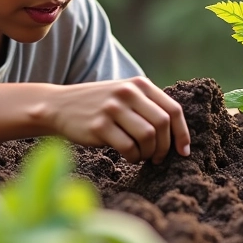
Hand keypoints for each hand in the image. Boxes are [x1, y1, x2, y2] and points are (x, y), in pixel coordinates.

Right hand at [45, 77, 190, 163]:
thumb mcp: (124, 95)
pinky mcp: (99, 126)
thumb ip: (148, 105)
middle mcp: (127, 93)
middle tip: (158, 158)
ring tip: (140, 156)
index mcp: (139, 84)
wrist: (59, 106)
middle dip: (165, 147)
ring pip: (148, 137)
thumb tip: (177, 135)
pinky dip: (133, 157)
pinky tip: (128, 156)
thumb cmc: (98, 106)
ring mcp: (112, 108)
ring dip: (148, 153)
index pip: (173, 110)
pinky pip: (129, 148)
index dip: (182, 134)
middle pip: (162, 125)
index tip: (183, 151)